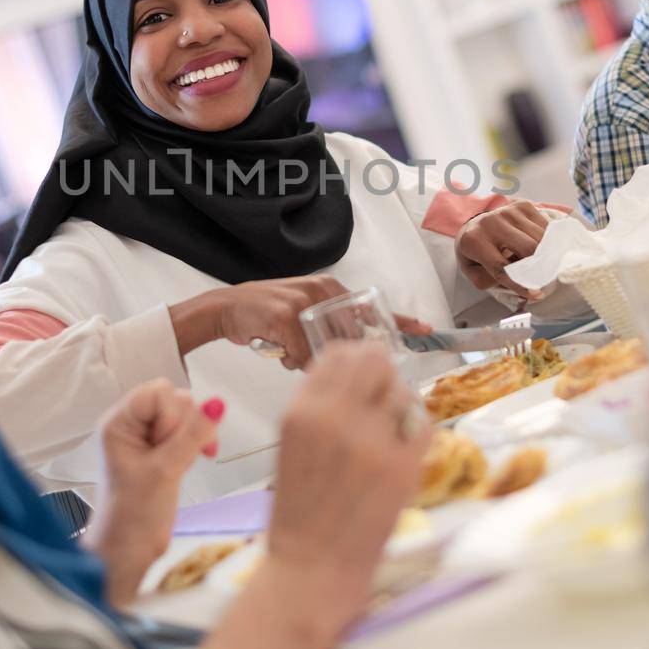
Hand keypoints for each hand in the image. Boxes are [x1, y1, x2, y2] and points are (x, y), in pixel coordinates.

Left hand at [84, 379, 222, 606]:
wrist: (129, 551)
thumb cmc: (134, 515)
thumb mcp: (165, 471)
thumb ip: (193, 434)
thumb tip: (218, 403)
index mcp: (119, 423)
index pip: (157, 392)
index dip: (171, 415)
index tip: (167, 445)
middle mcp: (132, 424)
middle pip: (174, 400)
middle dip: (186, 427)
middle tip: (178, 458)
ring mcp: (148, 437)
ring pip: (186, 415)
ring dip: (194, 437)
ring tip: (183, 465)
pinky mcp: (162, 450)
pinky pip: (188, 431)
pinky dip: (195, 444)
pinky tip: (193, 462)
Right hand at [173, 276, 431, 369]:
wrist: (225, 308)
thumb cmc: (264, 315)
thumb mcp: (303, 311)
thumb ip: (328, 323)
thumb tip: (353, 353)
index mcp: (329, 288)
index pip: (370, 308)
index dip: (398, 321)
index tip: (424, 329)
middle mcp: (321, 290)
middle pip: (348, 337)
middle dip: (334, 355)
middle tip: (307, 353)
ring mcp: (304, 302)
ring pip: (324, 349)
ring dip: (307, 358)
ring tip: (286, 346)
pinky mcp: (286, 316)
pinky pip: (301, 355)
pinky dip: (290, 359)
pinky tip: (276, 347)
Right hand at [265, 342, 429, 618]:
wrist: (311, 569)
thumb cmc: (300, 513)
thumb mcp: (292, 447)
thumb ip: (319, 408)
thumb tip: (353, 374)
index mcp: (302, 412)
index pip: (338, 355)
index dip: (356, 359)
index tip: (363, 374)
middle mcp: (335, 418)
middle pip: (375, 360)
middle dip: (384, 374)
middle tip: (384, 397)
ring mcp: (371, 441)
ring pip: (402, 391)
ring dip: (401, 407)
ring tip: (390, 434)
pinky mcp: (402, 466)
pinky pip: (423, 425)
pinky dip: (417, 432)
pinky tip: (404, 450)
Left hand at [456, 200, 559, 296]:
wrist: (474, 227)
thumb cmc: (475, 254)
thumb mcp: (474, 272)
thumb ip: (492, 280)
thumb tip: (520, 282)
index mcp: (474, 240)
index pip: (501, 267)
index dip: (520, 283)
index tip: (536, 294)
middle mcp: (491, 222)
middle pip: (528, 248)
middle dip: (539, 266)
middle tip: (546, 279)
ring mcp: (508, 211)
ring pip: (540, 237)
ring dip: (546, 253)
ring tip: (543, 264)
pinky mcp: (522, 206)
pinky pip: (545, 226)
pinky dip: (547, 240)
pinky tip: (541, 248)